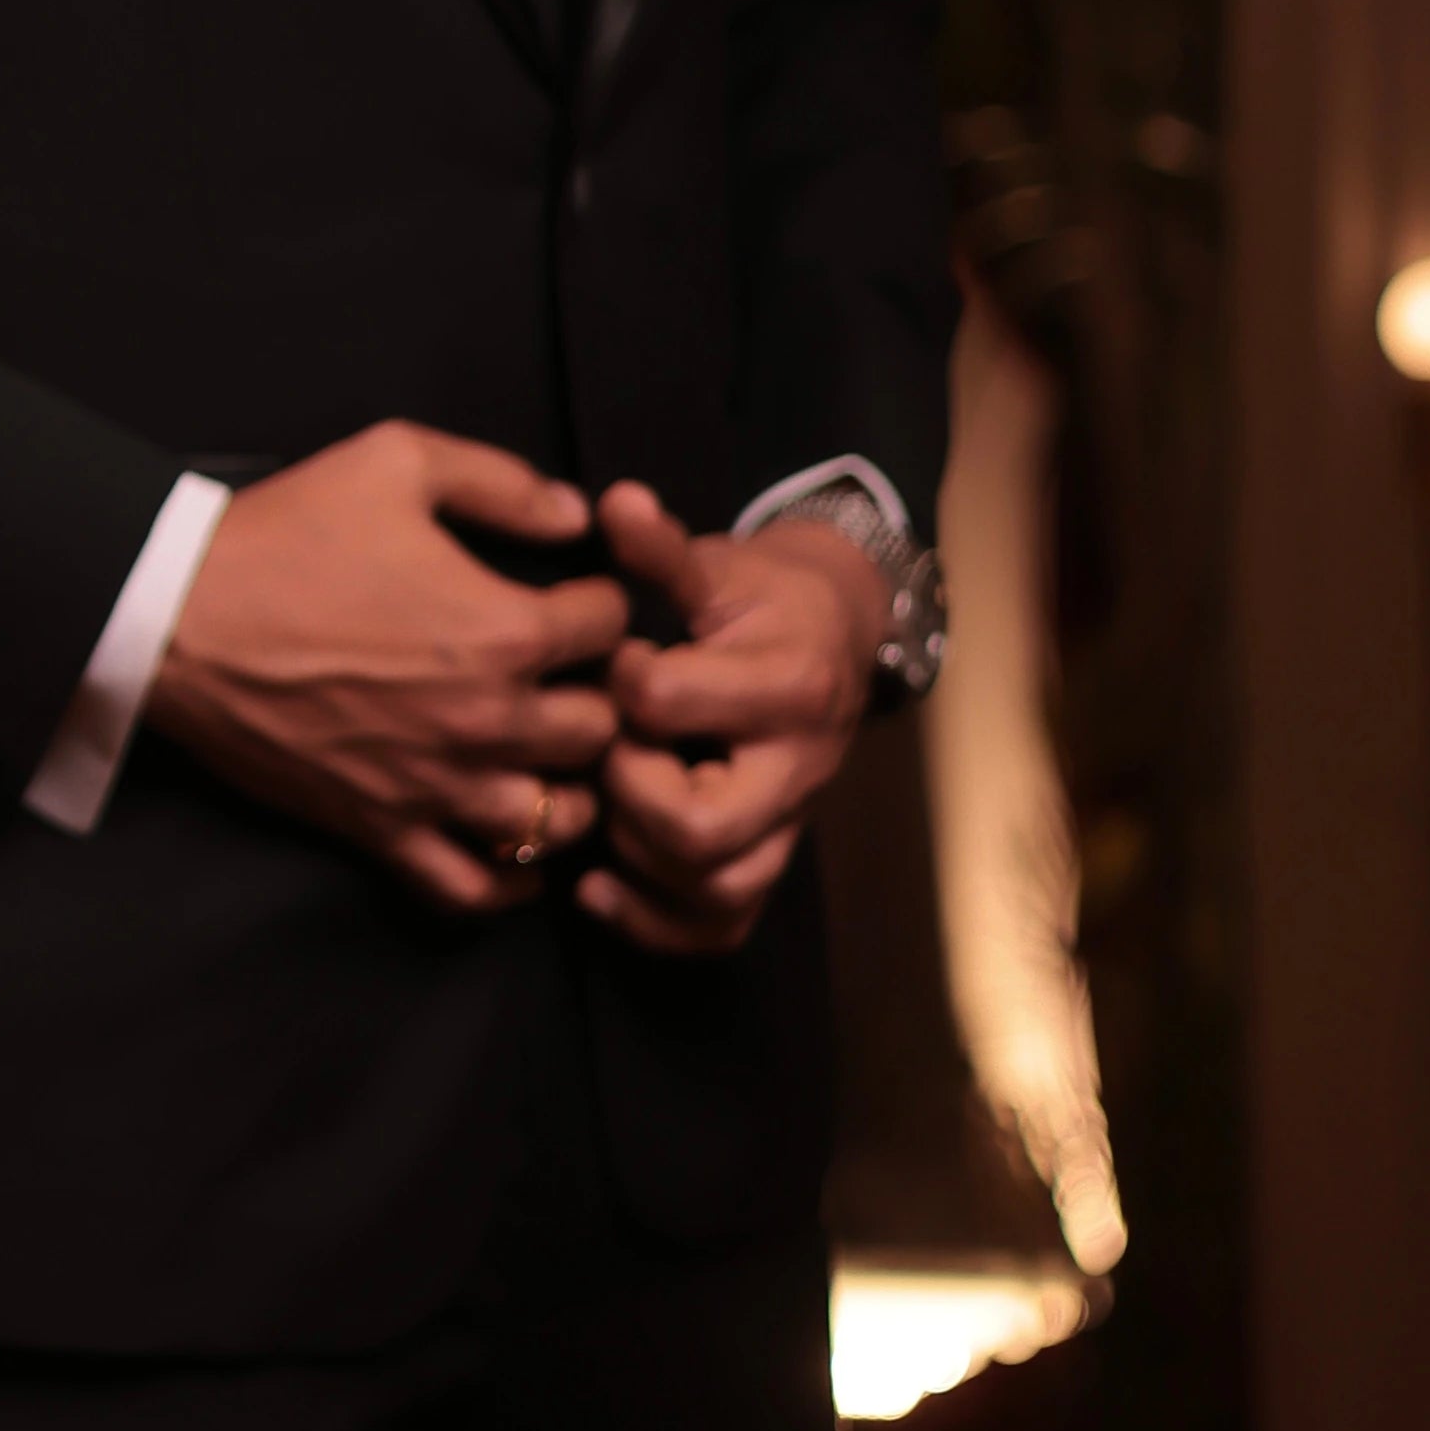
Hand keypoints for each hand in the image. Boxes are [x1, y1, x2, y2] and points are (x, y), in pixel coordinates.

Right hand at [145, 422, 628, 913]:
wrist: (176, 616)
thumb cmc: (283, 533)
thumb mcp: (396, 460)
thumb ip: (503, 482)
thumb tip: (574, 516)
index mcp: (501, 629)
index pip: (613, 626)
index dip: (604, 600)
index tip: (576, 594)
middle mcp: (484, 719)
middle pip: (603, 730)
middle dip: (598, 695)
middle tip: (568, 675)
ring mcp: (433, 785)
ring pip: (559, 821)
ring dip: (568, 787)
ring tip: (545, 755)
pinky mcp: (379, 828)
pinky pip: (473, 890)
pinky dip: (506, 880)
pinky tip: (506, 836)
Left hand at [576, 483, 883, 958]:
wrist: (831, 637)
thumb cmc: (757, 601)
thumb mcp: (714, 566)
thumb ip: (660, 550)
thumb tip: (613, 503)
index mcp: (787, 683)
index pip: (670, 705)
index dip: (622, 686)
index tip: (613, 663)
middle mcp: (798, 766)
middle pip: (697, 827)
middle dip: (628, 792)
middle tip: (606, 752)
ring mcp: (788, 822)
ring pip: (713, 889)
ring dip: (636, 860)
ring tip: (601, 812)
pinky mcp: (771, 857)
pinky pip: (720, 927)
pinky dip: (654, 922)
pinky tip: (598, 888)